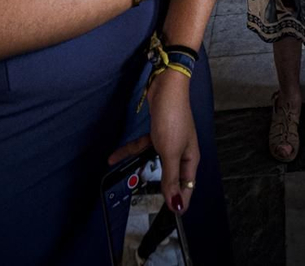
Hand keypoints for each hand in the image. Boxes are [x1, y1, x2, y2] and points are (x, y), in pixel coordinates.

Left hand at [107, 71, 200, 213]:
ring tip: (130, 180)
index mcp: (190, 159)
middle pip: (172, 177)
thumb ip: (170, 178)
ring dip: (141, 169)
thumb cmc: (172, 119)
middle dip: (162, 189)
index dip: (180, 202)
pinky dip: (130, 151)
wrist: (166, 88)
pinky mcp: (157, 133)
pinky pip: (143, 148)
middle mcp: (182, 152)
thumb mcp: (170, 152)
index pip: (188, 187)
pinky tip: (114, 157)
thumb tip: (176, 205)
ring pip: (155, 163)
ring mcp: (169, 142)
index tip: (170, 216)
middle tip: (150, 204)